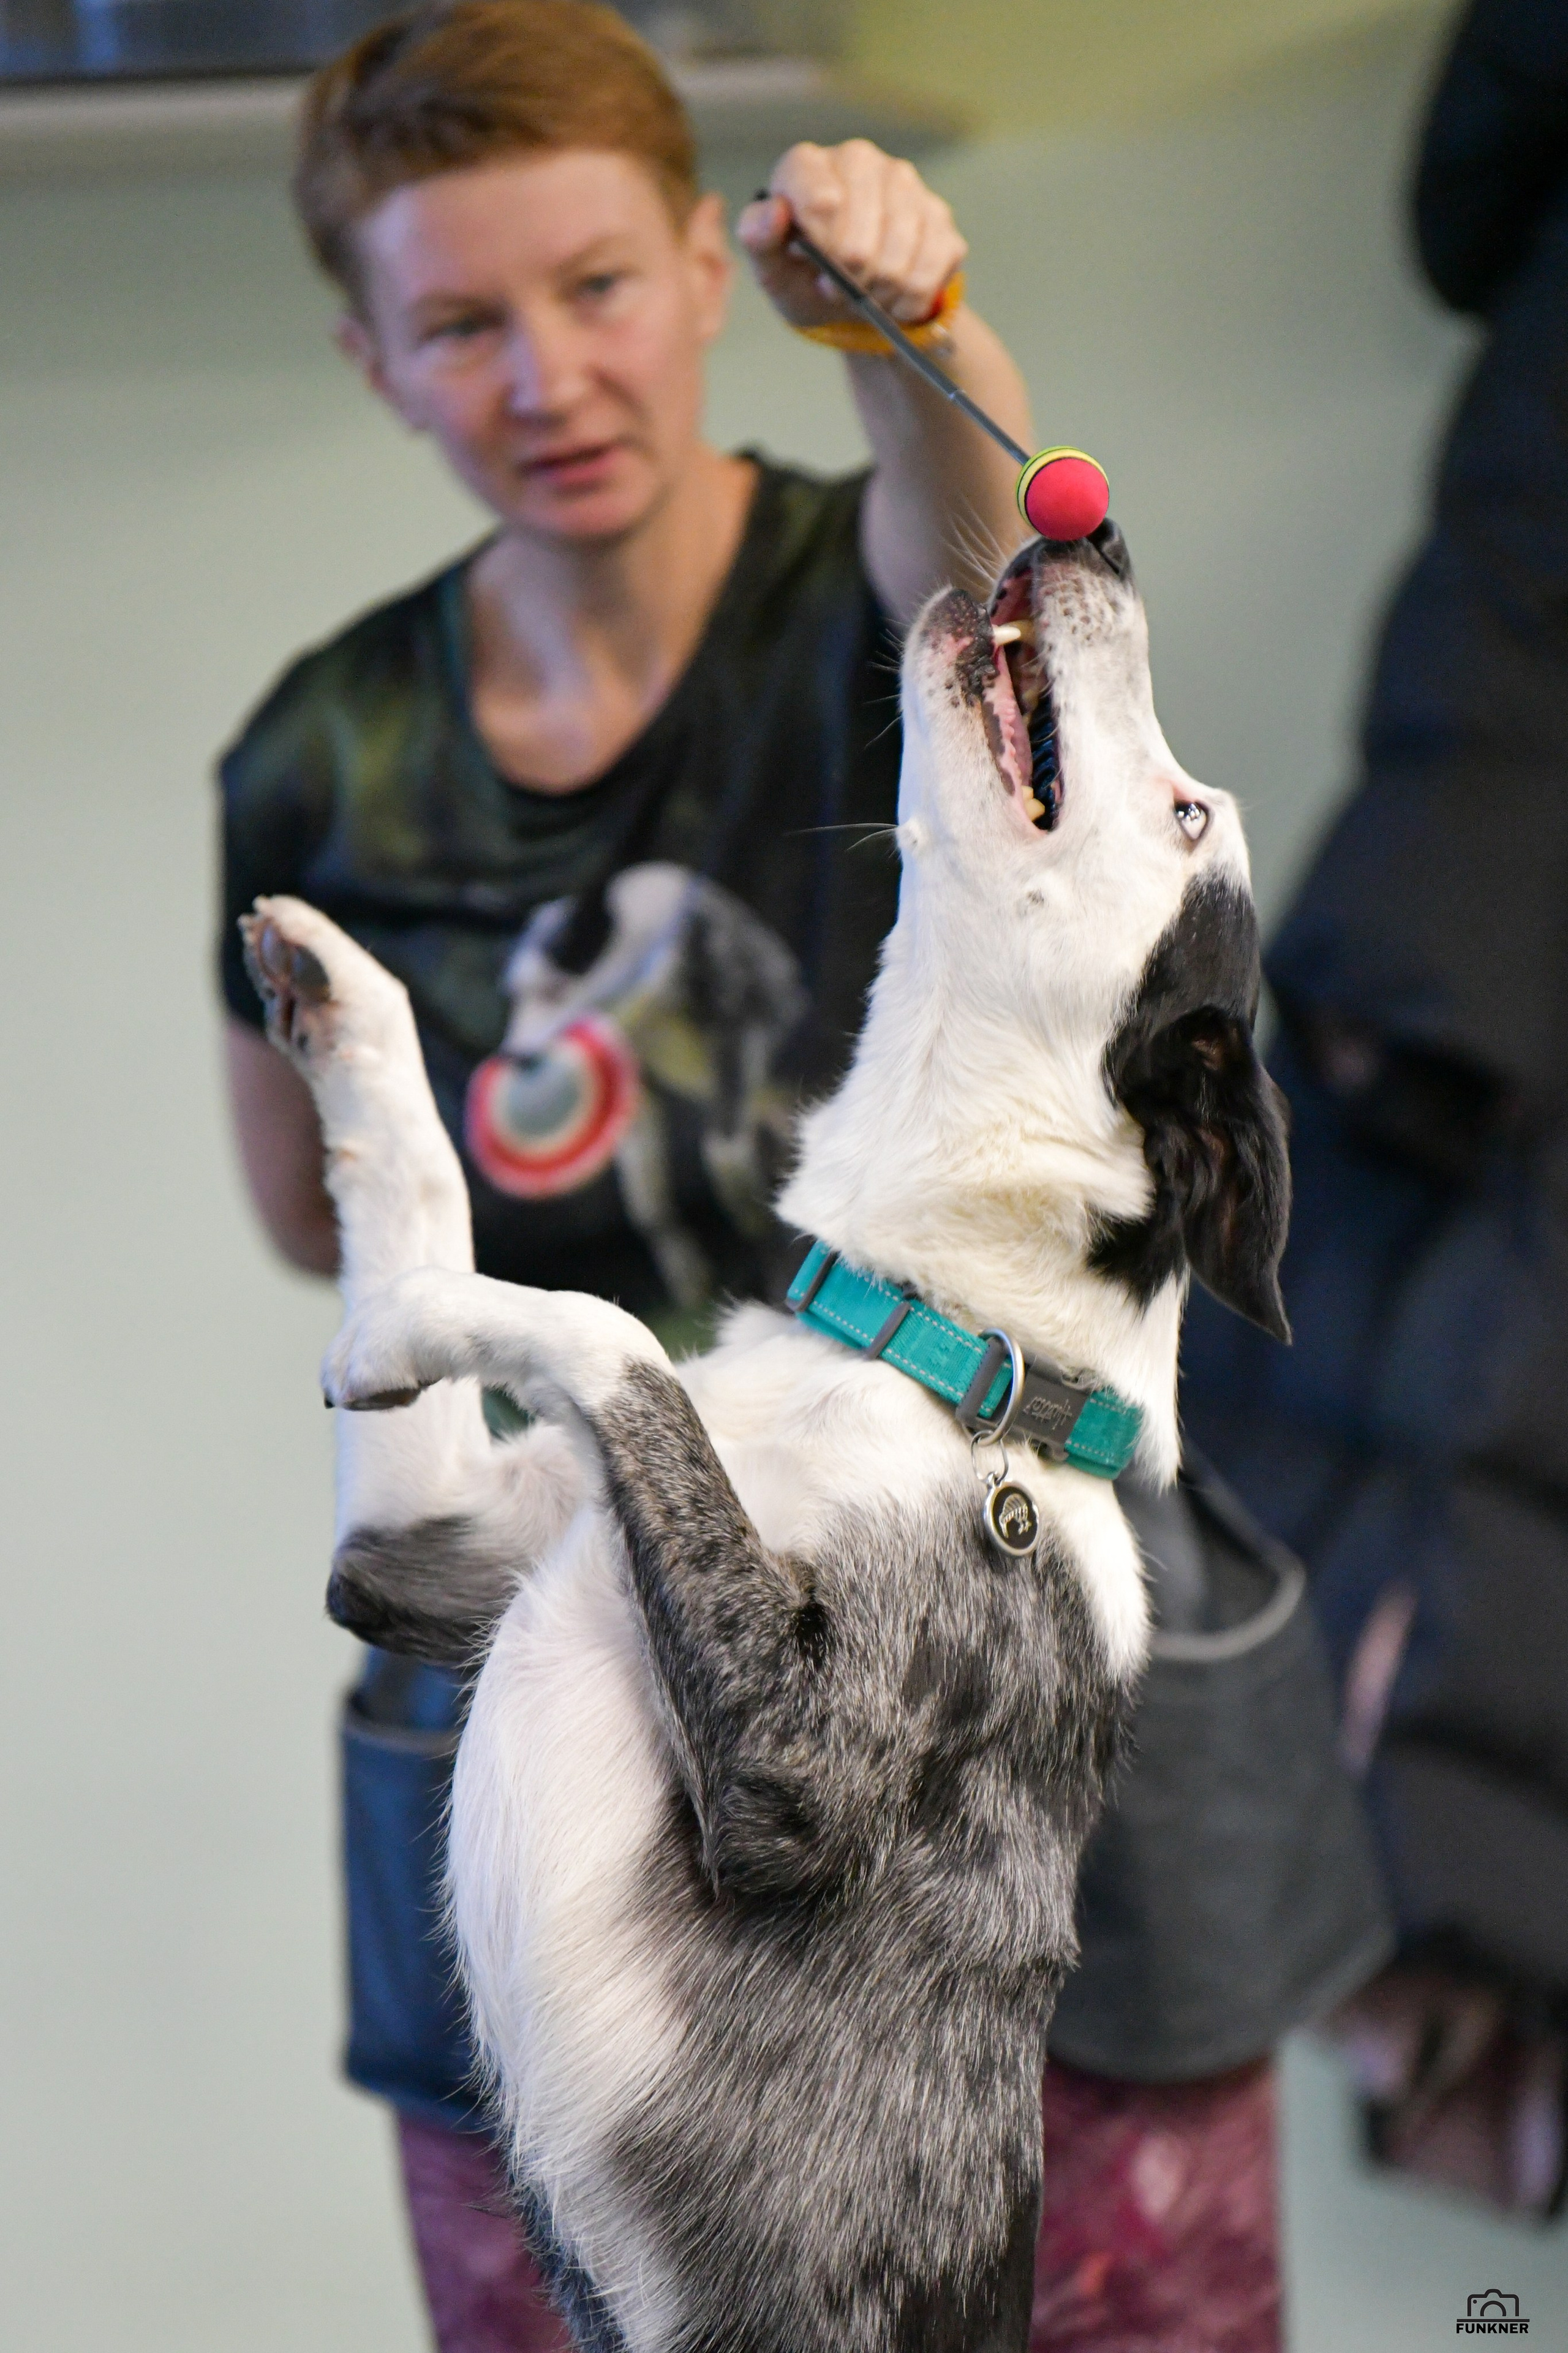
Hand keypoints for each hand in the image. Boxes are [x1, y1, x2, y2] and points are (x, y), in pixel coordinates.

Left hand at [737, 140, 966, 331]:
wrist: (853, 300)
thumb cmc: (805, 279)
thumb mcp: (772, 269)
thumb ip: (758, 239)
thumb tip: (774, 211)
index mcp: (809, 164)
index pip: (821, 202)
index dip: (821, 250)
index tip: (813, 265)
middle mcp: (859, 160)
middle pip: (860, 243)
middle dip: (848, 282)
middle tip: (839, 287)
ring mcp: (905, 184)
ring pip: (899, 259)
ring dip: (880, 293)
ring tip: (866, 293)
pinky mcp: (939, 216)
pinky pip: (931, 269)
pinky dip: (911, 299)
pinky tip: (895, 297)